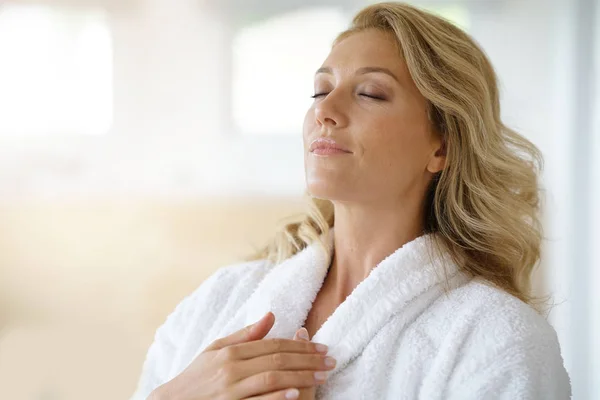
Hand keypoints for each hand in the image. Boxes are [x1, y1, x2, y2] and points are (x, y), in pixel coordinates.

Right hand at [150, 312, 335, 399]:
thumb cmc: (195, 379)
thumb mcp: (215, 350)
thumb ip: (245, 335)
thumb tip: (271, 315)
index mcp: (230, 351)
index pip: (273, 344)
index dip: (300, 345)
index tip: (322, 347)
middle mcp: (231, 368)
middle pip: (278, 360)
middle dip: (308, 360)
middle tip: (330, 361)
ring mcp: (230, 390)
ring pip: (273, 379)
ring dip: (302, 377)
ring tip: (323, 376)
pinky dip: (278, 398)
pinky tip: (297, 394)